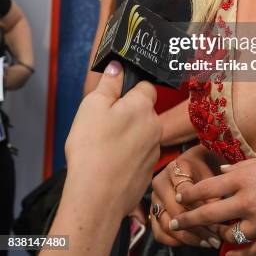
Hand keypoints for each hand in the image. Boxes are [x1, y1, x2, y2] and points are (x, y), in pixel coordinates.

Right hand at [65, 61, 161, 218]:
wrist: (97, 198)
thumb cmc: (92, 148)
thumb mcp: (92, 106)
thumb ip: (109, 83)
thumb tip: (117, 66)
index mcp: (143, 106)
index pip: (145, 87)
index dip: (128, 91)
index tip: (113, 101)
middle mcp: (155, 125)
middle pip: (143, 111)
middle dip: (127, 115)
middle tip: (103, 126)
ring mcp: (154, 150)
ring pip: (141, 134)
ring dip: (128, 136)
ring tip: (104, 147)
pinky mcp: (148, 171)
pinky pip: (139, 156)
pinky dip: (127, 157)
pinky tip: (110, 164)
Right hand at [150, 145, 221, 249]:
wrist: (193, 164)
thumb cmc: (204, 169)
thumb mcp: (210, 173)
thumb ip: (212, 192)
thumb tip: (215, 216)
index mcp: (175, 168)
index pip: (184, 191)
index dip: (200, 207)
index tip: (216, 219)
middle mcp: (160, 182)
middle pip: (174, 210)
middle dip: (196, 227)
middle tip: (214, 238)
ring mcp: (154, 198)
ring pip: (166, 224)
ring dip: (188, 237)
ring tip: (207, 242)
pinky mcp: (154, 212)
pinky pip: (159, 233)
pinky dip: (176, 241)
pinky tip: (194, 242)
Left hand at [171, 153, 255, 254]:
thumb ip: (240, 169)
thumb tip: (221, 174)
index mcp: (245, 178)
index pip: (208, 188)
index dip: (190, 195)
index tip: (180, 198)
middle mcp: (248, 201)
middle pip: (209, 214)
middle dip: (189, 220)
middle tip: (175, 224)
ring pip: (228, 235)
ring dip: (217, 234)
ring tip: (209, 234)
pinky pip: (248, 253)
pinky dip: (236, 254)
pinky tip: (227, 254)